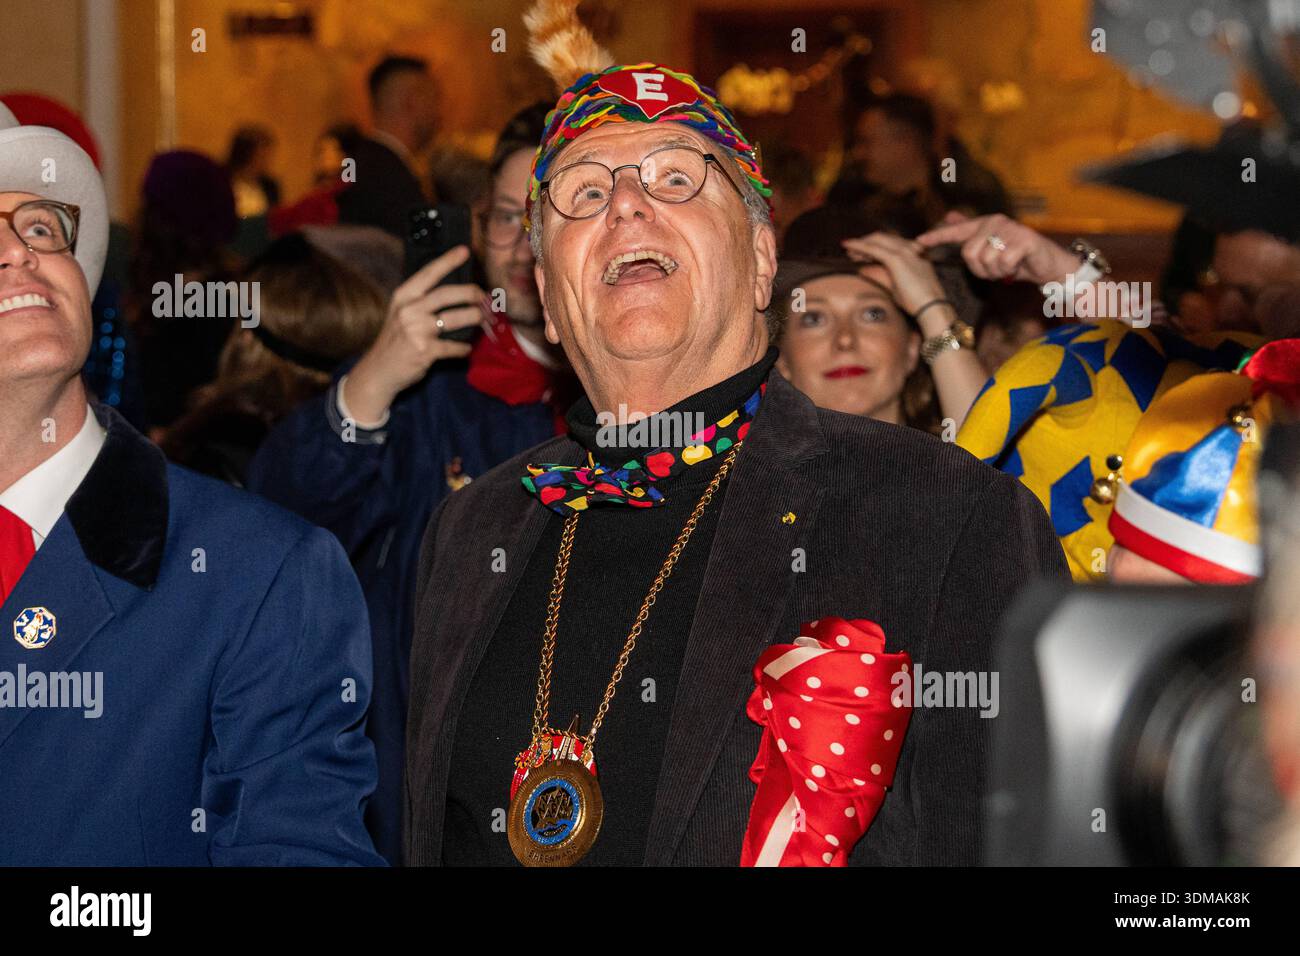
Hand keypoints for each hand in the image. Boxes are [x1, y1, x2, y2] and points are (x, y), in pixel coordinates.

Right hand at [343, 245, 485, 422]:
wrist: (378, 372)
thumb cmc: (394, 341)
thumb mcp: (400, 314)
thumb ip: (421, 302)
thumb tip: (454, 291)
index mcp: (403, 297)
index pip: (428, 273)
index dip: (448, 261)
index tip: (465, 251)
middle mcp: (409, 310)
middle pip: (447, 294)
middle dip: (471, 293)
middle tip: (483, 297)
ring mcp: (416, 330)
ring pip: (455, 318)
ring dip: (474, 318)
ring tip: (481, 319)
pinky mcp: (425, 351)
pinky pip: (454, 346)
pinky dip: (463, 348)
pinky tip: (466, 349)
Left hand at [840, 231, 947, 319]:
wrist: (931, 307)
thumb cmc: (916, 301)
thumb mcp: (895, 285)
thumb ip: (880, 274)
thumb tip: (862, 269)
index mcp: (913, 253)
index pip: (889, 243)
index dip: (873, 245)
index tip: (860, 253)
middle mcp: (910, 248)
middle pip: (882, 238)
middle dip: (865, 242)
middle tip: (850, 250)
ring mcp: (904, 251)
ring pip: (876, 240)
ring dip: (861, 244)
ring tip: (847, 250)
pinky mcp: (896, 259)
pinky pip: (873, 248)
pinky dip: (859, 246)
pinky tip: (848, 246)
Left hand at [916, 212, 1080, 285]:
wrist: (1048, 265)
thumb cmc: (1017, 258)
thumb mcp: (991, 249)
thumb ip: (971, 235)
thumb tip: (949, 217)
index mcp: (985, 224)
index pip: (956, 231)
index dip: (936, 238)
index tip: (917, 243)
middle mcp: (995, 222)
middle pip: (969, 253)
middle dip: (980, 269)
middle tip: (996, 269)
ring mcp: (1011, 229)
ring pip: (985, 260)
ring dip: (996, 272)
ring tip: (1007, 266)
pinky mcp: (1025, 240)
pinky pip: (1003, 263)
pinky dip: (1009, 271)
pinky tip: (1018, 266)